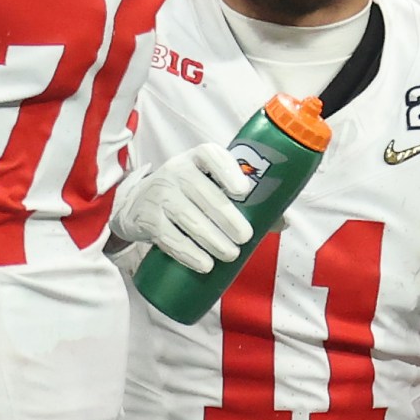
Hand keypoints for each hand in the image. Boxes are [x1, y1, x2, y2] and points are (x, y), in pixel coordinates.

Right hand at [113, 142, 254, 272]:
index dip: (228, 171)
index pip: (210, 155)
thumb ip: (245, 199)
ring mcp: (159, 195)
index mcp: (197, 158)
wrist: (138, 203)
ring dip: (213, 240)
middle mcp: (175, 171)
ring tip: (230, 254)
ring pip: (189, 218)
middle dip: (228, 219)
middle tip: (245, 237)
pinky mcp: (147, 219)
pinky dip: (189, 254)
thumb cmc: (188, 194)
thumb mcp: (210, 185)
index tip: (243, 191)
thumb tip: (282, 222)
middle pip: (203, 193)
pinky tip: (205, 264)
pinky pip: (170, 238)